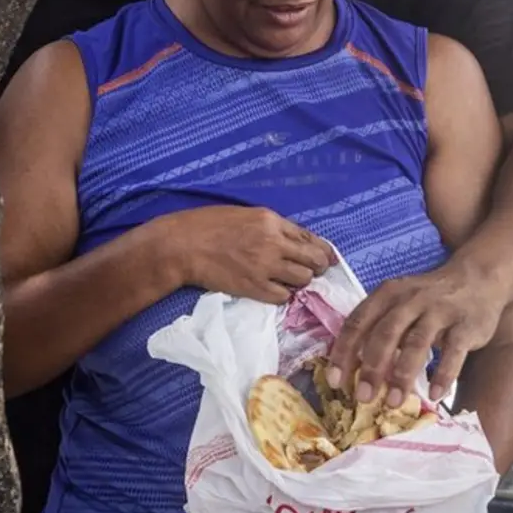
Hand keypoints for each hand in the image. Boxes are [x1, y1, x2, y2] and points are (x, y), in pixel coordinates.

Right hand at [167, 205, 335, 303]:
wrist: (184, 245)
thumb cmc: (209, 224)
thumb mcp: (246, 215)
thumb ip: (272, 226)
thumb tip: (295, 240)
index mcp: (271, 221)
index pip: (309, 237)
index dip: (323, 249)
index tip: (329, 257)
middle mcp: (273, 243)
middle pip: (313, 260)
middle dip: (318, 267)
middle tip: (315, 271)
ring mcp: (265, 267)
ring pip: (302, 279)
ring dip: (300, 281)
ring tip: (291, 280)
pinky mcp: (253, 288)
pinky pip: (283, 297)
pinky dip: (283, 295)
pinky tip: (275, 289)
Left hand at [327, 261, 507, 404]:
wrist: (476, 278)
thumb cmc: (428, 298)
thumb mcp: (399, 302)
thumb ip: (378, 327)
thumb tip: (351, 367)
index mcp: (387, 294)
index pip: (358, 322)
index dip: (344, 351)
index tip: (335, 381)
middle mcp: (411, 299)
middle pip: (385, 333)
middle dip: (371, 367)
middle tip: (362, 397)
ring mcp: (440, 311)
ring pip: (417, 343)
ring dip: (403, 374)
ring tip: (393, 402)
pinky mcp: (466, 325)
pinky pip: (453, 351)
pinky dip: (444, 374)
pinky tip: (436, 395)